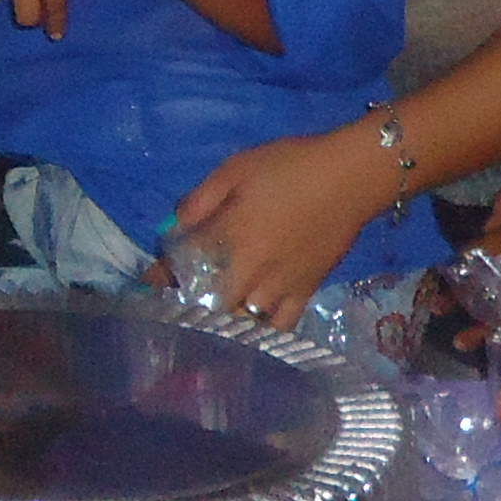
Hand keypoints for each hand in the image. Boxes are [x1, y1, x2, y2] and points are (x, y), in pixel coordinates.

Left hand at [168, 128, 391, 325]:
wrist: (352, 177)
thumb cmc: (291, 166)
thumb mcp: (237, 168)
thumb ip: (201, 200)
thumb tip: (174, 229)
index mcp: (230, 237)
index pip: (183, 267)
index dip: (160, 279)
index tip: (147, 285)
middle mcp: (252, 270)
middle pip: (208, 306)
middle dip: (187, 309)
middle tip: (175, 306)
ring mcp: (280, 288)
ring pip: (240, 322)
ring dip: (220, 324)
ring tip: (207, 323)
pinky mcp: (306, 294)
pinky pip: (278, 327)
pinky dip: (259, 333)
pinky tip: (248, 331)